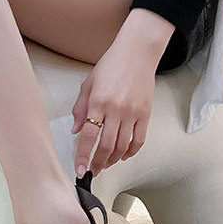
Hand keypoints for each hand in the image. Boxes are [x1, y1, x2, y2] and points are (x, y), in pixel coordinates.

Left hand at [71, 8, 174, 177]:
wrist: (137, 52)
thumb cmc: (111, 65)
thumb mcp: (88, 84)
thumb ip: (80, 109)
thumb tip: (76, 131)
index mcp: (98, 102)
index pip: (89, 137)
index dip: (83, 156)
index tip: (80, 170)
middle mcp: (116, 109)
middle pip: (106, 146)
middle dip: (98, 163)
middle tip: (93, 171)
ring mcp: (133, 112)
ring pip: (122, 146)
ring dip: (112, 160)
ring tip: (105, 164)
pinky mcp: (145, 113)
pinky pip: (139, 140)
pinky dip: (130, 151)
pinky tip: (123, 155)